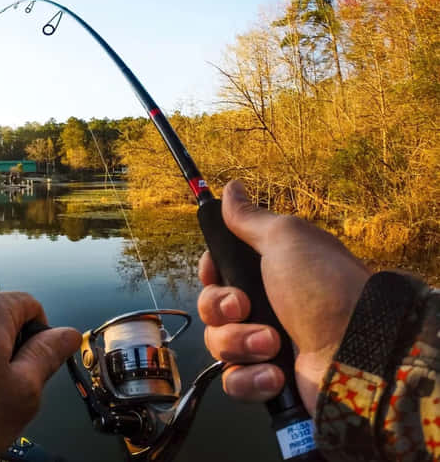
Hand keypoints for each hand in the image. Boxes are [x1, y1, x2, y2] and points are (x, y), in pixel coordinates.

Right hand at [197, 180, 370, 414]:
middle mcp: (265, 307)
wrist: (358, 352)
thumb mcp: (286, 239)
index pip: (216, 271)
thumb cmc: (323, 288)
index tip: (215, 273)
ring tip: (273, 344)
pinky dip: (250, 379)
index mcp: (268, 272)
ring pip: (218, 344)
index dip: (209, 273)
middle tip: (244, 307)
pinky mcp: (268, 381)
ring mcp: (265, 346)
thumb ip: (251, 218)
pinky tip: (274, 374)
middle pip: (211, 307)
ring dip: (239, 343)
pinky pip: (234, 380)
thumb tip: (231, 187)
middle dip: (221, 308)